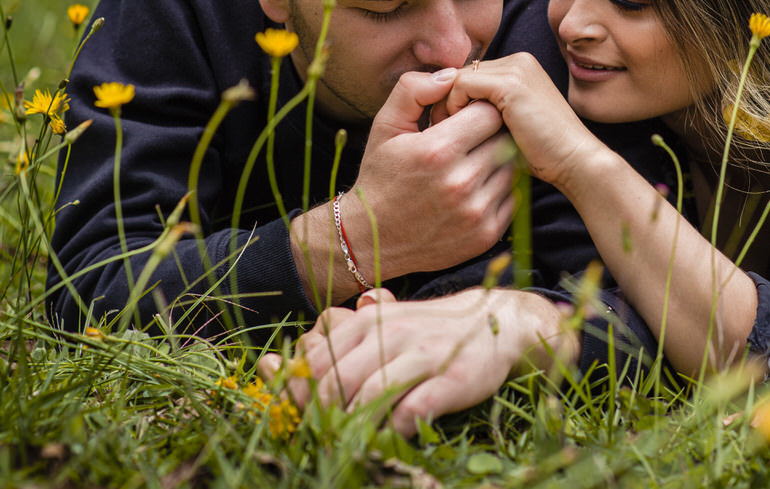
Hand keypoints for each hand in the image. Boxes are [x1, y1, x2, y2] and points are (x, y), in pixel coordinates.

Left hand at [261, 289, 577, 437]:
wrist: (497, 322)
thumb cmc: (428, 332)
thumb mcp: (381, 327)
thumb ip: (333, 344)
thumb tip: (272, 360)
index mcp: (367, 322)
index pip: (313, 363)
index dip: (298, 398)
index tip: (298, 422)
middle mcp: (392, 333)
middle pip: (335, 383)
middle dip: (321, 419)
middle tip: (322, 441)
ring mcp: (423, 355)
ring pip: (369, 397)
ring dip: (354, 428)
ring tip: (352, 446)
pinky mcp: (452, 378)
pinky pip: (413, 409)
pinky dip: (396, 432)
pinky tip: (393, 439)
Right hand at [291, 68, 516, 301]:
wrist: (371, 240)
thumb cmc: (380, 177)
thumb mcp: (385, 127)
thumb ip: (414, 90)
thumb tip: (451, 75)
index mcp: (437, 150)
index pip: (489, 113)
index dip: (479, 110)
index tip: (465, 117)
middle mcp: (461, 183)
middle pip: (505, 140)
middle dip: (491, 134)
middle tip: (472, 139)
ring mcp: (476, 212)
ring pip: (512, 169)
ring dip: (498, 162)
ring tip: (473, 163)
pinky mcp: (486, 236)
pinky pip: (513, 198)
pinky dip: (500, 190)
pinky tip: (476, 188)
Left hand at [445, 53, 602, 190]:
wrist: (575, 161)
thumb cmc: (544, 154)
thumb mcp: (509, 125)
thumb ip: (485, 111)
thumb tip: (446, 115)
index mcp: (520, 68)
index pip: (470, 75)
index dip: (452, 101)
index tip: (446, 130)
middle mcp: (519, 61)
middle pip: (461, 74)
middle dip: (444, 101)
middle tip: (440, 132)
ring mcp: (516, 68)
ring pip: (456, 78)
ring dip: (445, 106)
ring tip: (447, 134)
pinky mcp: (510, 83)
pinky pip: (460, 85)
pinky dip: (451, 107)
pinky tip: (457, 132)